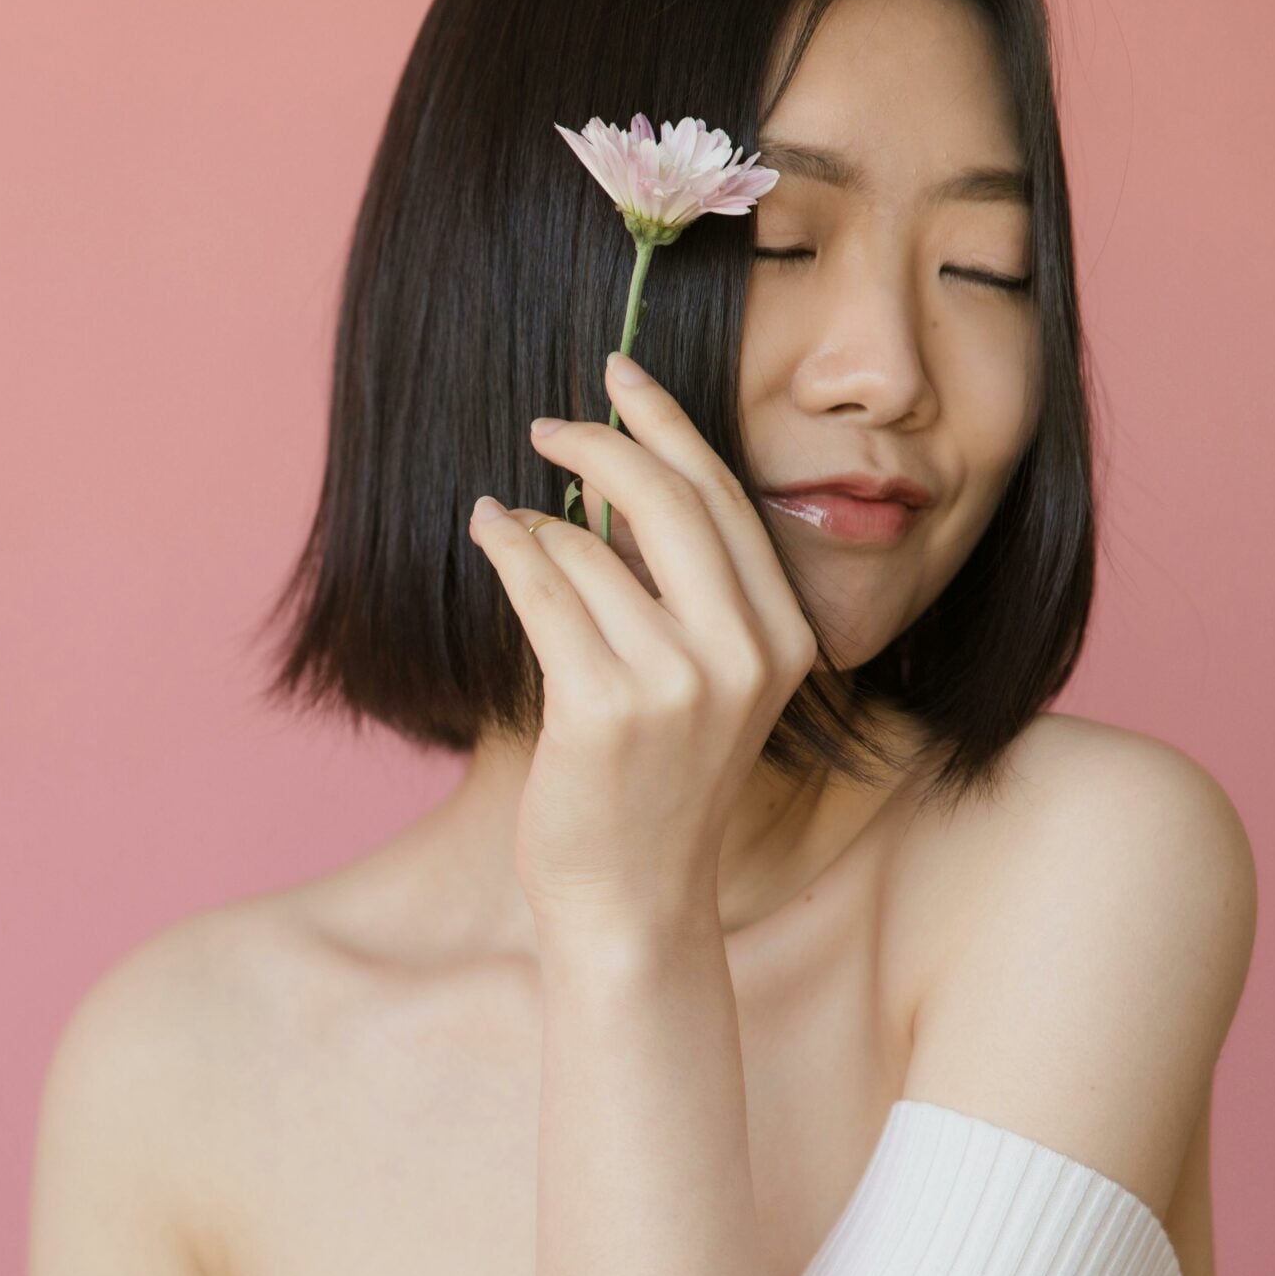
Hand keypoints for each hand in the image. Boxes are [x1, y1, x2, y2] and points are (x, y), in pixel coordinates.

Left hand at [465, 352, 819, 925]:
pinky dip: (509, 548)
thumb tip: (612, 480)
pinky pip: (544, 590)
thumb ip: (681, 591)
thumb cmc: (653, 788)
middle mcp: (745, 653)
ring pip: (590, 548)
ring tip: (509, 521)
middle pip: (667, 499)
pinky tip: (490, 530)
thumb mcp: (702, 685)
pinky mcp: (603, 706)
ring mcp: (678, 681)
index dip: (669, 424)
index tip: (622, 374)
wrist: (632, 900)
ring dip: (538, 523)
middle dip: (600, 442)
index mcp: (784, 638)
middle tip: (549, 423)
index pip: (724, 498)